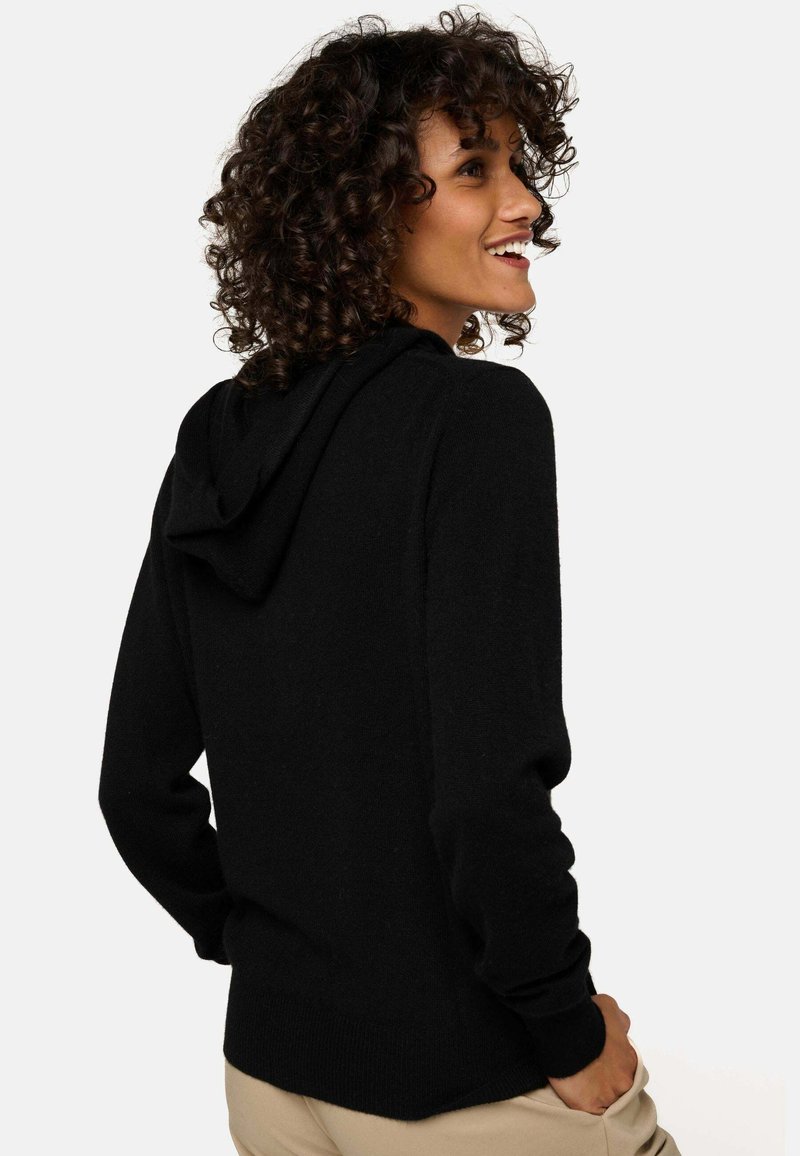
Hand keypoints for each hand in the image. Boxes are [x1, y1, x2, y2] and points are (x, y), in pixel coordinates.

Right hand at [546, 994, 636, 1114]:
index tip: (601, 1068)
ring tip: (578, 1086)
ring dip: (594, 1098)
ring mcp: (608, 1096)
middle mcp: (624, 1081)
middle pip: (618, 1091)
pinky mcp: (588, 1106)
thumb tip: (623, 1028)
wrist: (567, 1027)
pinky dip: (581, 1107)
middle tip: (589, 1078)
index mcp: (629, 1060)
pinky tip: (574, 1098)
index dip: (613, 1071)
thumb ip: (619, 1021)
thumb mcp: (609, 1007)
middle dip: (606, 1086)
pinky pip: (587, 1114)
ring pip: (604, 1104)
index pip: (625, 1072)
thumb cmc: (587, 1017)